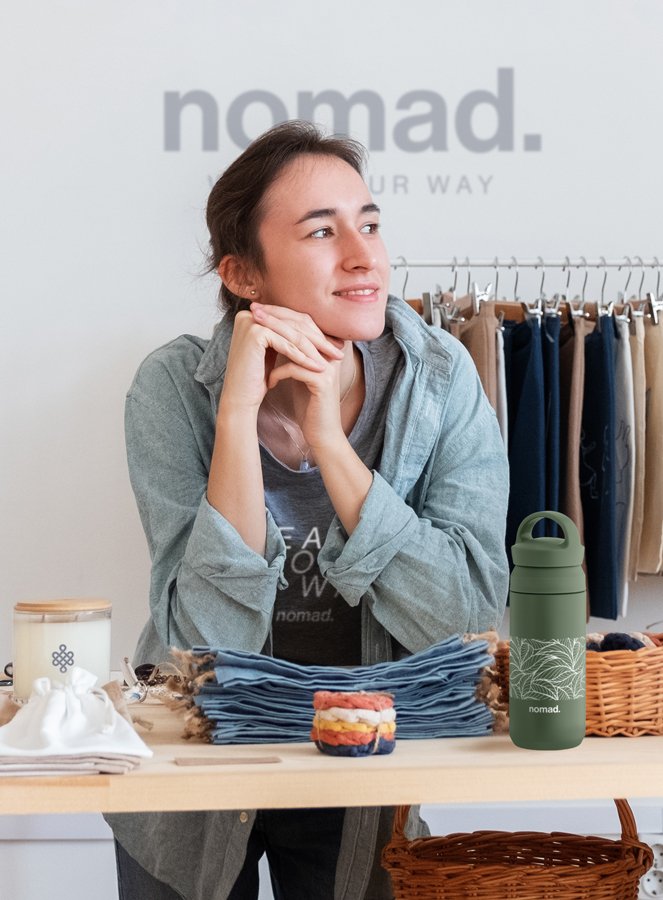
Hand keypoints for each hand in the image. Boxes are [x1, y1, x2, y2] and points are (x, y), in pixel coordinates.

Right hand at [219, 305, 344, 414]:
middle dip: (318, 340)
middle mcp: (248, 313)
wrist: (240, 398)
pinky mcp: (255, 333)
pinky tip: (318, 367)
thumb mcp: (274, 350)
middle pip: (293, 325)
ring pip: (292, 335)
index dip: (314, 334)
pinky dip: (303, 357)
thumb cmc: (257, 378)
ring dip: (314, 349)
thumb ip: (287, 335)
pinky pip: (287, 345)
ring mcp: (250, 321)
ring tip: (331, 361)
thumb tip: (317, 326)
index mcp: (253, 313)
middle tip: (337, 352)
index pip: (291, 320)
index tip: (333, 346)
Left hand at [248, 303, 350, 452]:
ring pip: (298, 344)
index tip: (258, 308)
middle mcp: (331, 353)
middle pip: (302, 327)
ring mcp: (329, 367)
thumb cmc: (308, 402)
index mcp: (326, 348)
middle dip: (275, 318)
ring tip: (255, 335)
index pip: (304, 321)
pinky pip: (296, 368)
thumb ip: (291, 351)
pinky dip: (279, 372)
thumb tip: (270, 330)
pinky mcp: (323, 382)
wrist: (321, 432)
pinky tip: (270, 381)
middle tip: (254, 312)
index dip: (281, 313)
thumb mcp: (298, 371)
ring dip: (274, 337)